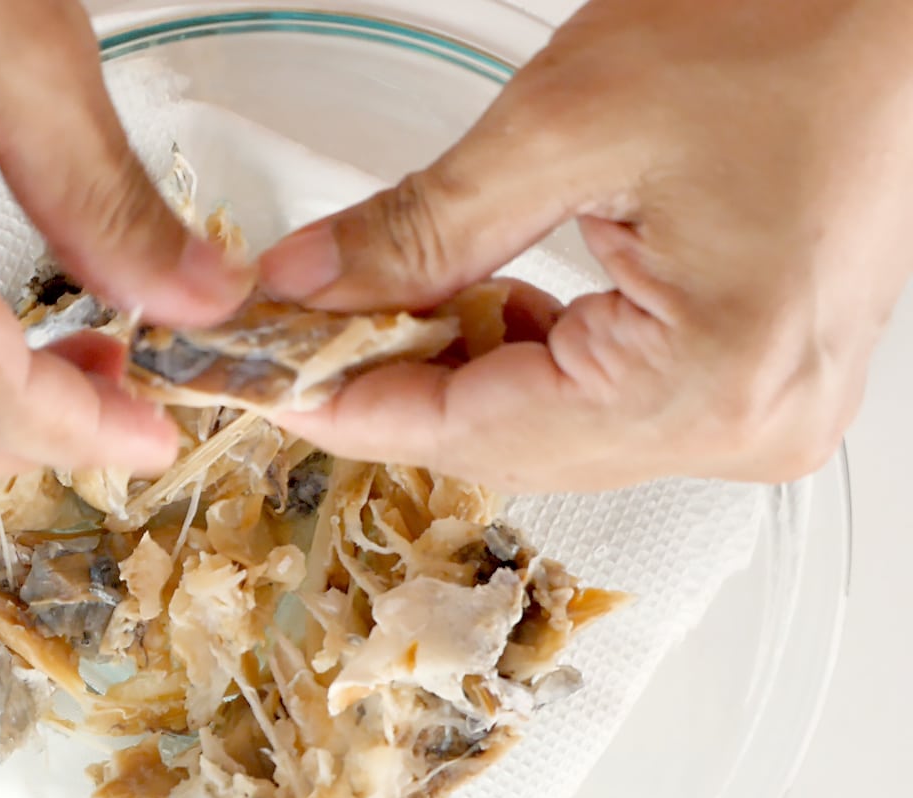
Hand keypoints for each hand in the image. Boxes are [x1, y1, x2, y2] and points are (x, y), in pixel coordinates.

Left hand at [257, 0, 912, 490]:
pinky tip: (482, 304)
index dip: (348, 404)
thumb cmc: (795, 32)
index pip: (472, 432)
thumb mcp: (568, 120)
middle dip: (394, 385)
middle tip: (308, 324)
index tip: (260, 376)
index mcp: (710, 383)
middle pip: (506, 445)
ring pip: (547, 431)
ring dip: (456, 372)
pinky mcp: (759, 388)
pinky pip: (604, 407)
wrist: (907, 13)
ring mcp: (762, 418)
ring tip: (387, 299)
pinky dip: (527, 361)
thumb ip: (420, 226)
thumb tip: (307, 287)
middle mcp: (747, 429)